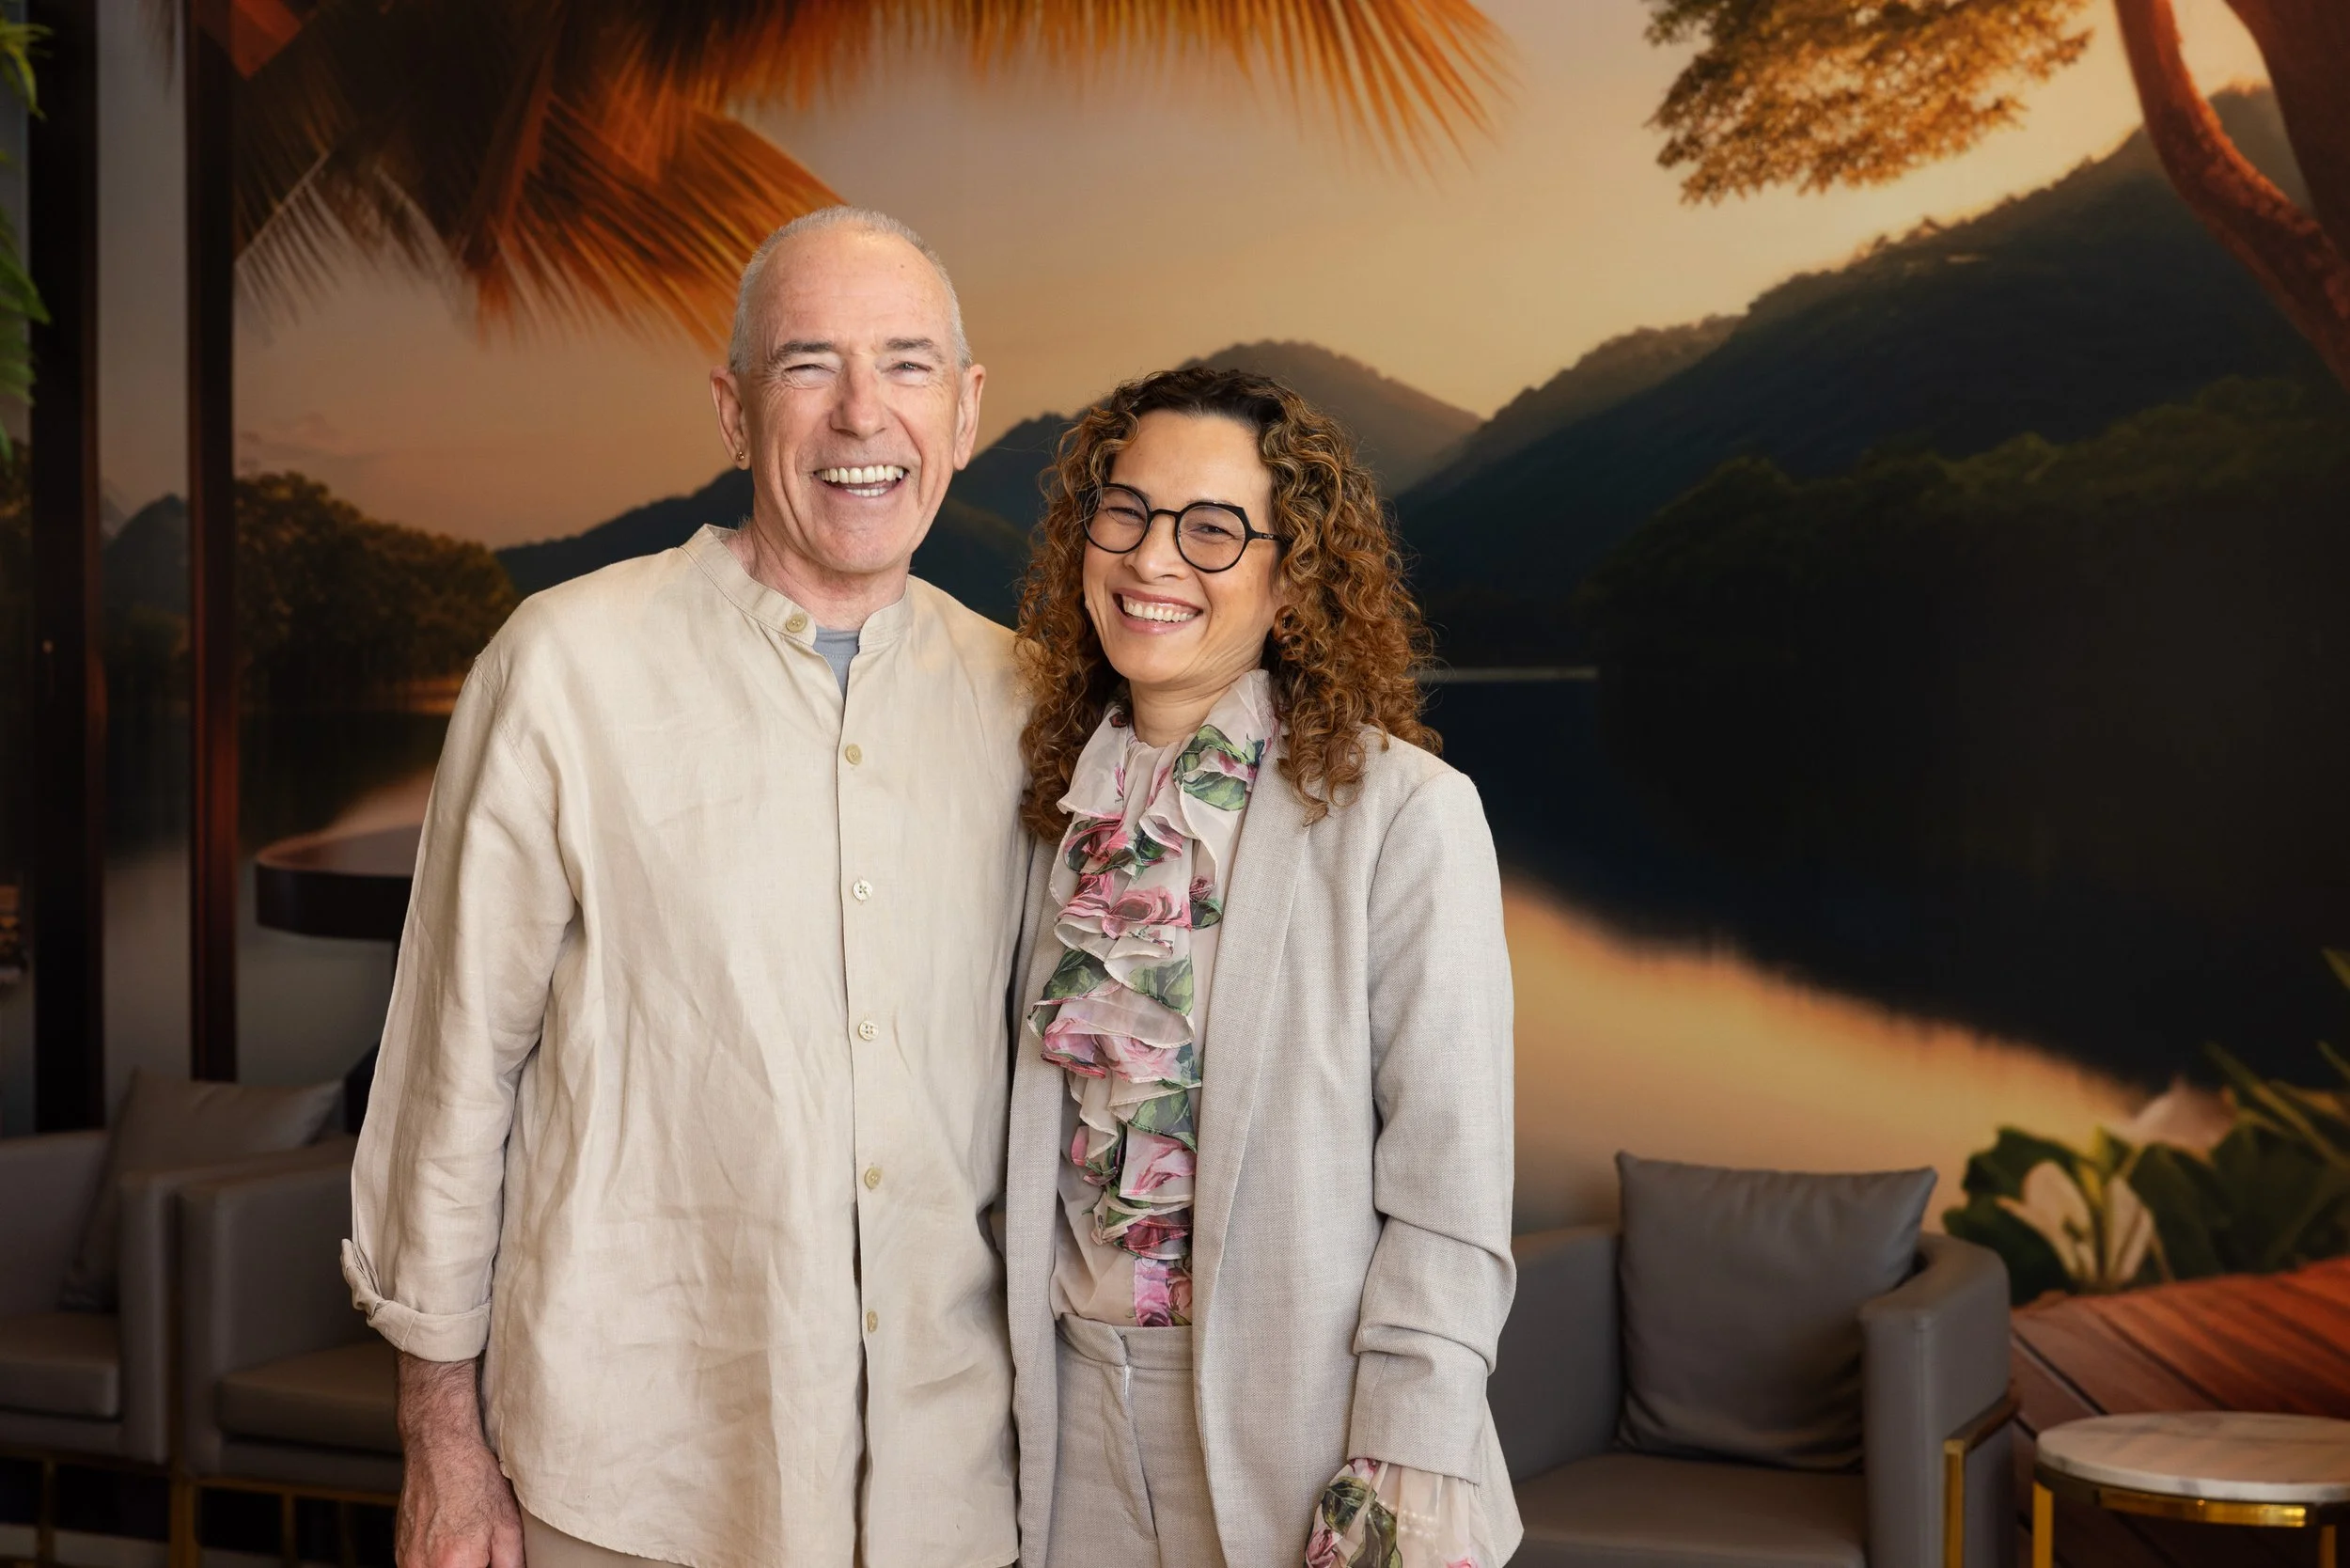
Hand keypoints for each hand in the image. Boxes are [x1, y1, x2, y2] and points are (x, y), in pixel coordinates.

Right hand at [395, 1353, 525, 1567]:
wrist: (440, 1449)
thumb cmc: (473, 1481)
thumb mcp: (508, 1526)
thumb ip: (510, 1564)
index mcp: (452, 1564)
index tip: (490, 1560)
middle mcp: (422, 1566)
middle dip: (472, 1566)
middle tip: (482, 1552)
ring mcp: (407, 1560)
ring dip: (455, 1565)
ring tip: (467, 1543)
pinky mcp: (400, 1552)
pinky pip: (422, 1567)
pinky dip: (438, 1562)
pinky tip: (452, 1539)